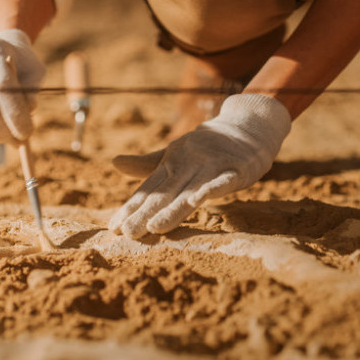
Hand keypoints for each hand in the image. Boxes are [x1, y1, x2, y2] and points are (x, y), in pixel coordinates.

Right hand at [0, 29, 45, 143]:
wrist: (3, 49)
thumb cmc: (24, 64)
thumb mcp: (36, 72)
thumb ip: (32, 91)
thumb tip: (27, 112)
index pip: (0, 85)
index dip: (13, 113)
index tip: (27, 133)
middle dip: (1, 127)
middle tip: (18, 141)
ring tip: (7, 138)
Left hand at [109, 94, 290, 238]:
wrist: (246, 125)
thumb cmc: (207, 145)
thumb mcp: (175, 153)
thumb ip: (147, 164)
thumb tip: (113, 163)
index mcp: (171, 163)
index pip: (149, 189)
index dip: (132, 208)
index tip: (114, 227)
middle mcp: (188, 163)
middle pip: (165, 194)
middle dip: (146, 214)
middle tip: (128, 233)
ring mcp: (211, 165)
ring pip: (190, 191)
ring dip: (172, 209)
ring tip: (154, 227)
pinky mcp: (236, 168)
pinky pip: (222, 181)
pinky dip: (210, 189)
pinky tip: (197, 201)